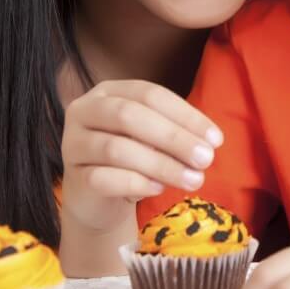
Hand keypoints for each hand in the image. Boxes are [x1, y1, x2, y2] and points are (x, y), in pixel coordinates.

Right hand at [60, 80, 222, 232]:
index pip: (150, 94)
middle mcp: (85, 111)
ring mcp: (73, 143)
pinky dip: (136, 183)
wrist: (99, 197)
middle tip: (206, 159)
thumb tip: (209, 143)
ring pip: (116, 150)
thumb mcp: (154, 138)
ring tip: (192, 180)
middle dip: (174, 138)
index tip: (216, 140)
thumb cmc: (134, 158)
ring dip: (162, 165)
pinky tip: (158, 189)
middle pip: (130, 116)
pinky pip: (103, 178)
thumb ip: (175, 133)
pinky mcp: (73, 177)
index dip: (185, 115)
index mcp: (109, 91)